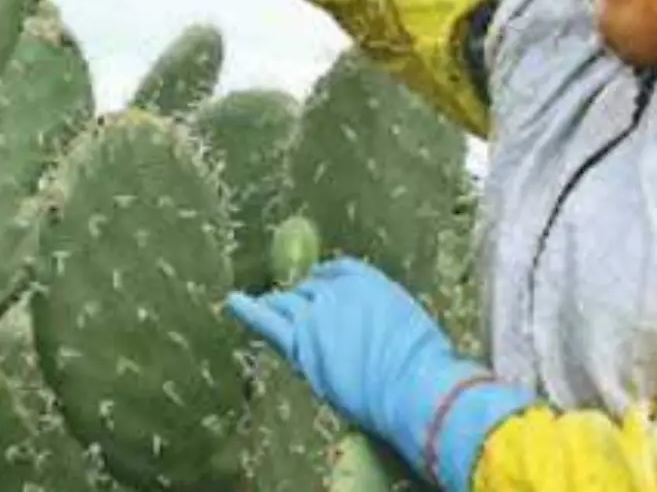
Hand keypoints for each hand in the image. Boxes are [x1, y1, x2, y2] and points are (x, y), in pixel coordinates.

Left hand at [225, 258, 533, 489]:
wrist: (413, 385)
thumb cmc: (424, 363)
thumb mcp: (407, 322)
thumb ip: (382, 314)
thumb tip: (375, 327)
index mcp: (369, 280)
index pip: (336, 271)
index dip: (325, 281)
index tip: (320, 286)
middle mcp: (337, 291)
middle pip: (309, 289)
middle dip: (303, 298)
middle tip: (298, 311)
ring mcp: (315, 316)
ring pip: (287, 304)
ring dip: (281, 307)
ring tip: (270, 308)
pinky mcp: (300, 346)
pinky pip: (267, 321)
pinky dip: (248, 310)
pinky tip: (232, 302)